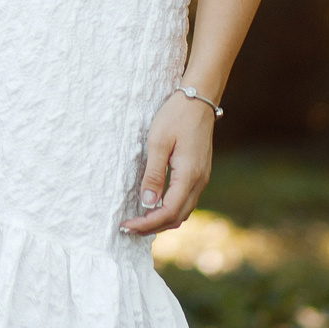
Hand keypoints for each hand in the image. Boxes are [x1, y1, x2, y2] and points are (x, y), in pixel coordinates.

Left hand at [119, 90, 216, 235]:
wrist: (199, 100)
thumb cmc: (175, 117)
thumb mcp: (158, 143)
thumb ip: (153, 174)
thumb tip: (147, 203)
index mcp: (189, 176)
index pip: (168, 212)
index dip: (147, 223)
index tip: (127, 225)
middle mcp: (199, 182)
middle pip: (177, 217)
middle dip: (152, 227)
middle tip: (128, 228)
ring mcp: (201, 178)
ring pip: (183, 211)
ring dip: (162, 220)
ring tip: (139, 221)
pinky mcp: (199, 173)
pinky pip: (185, 200)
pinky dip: (170, 210)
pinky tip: (154, 206)